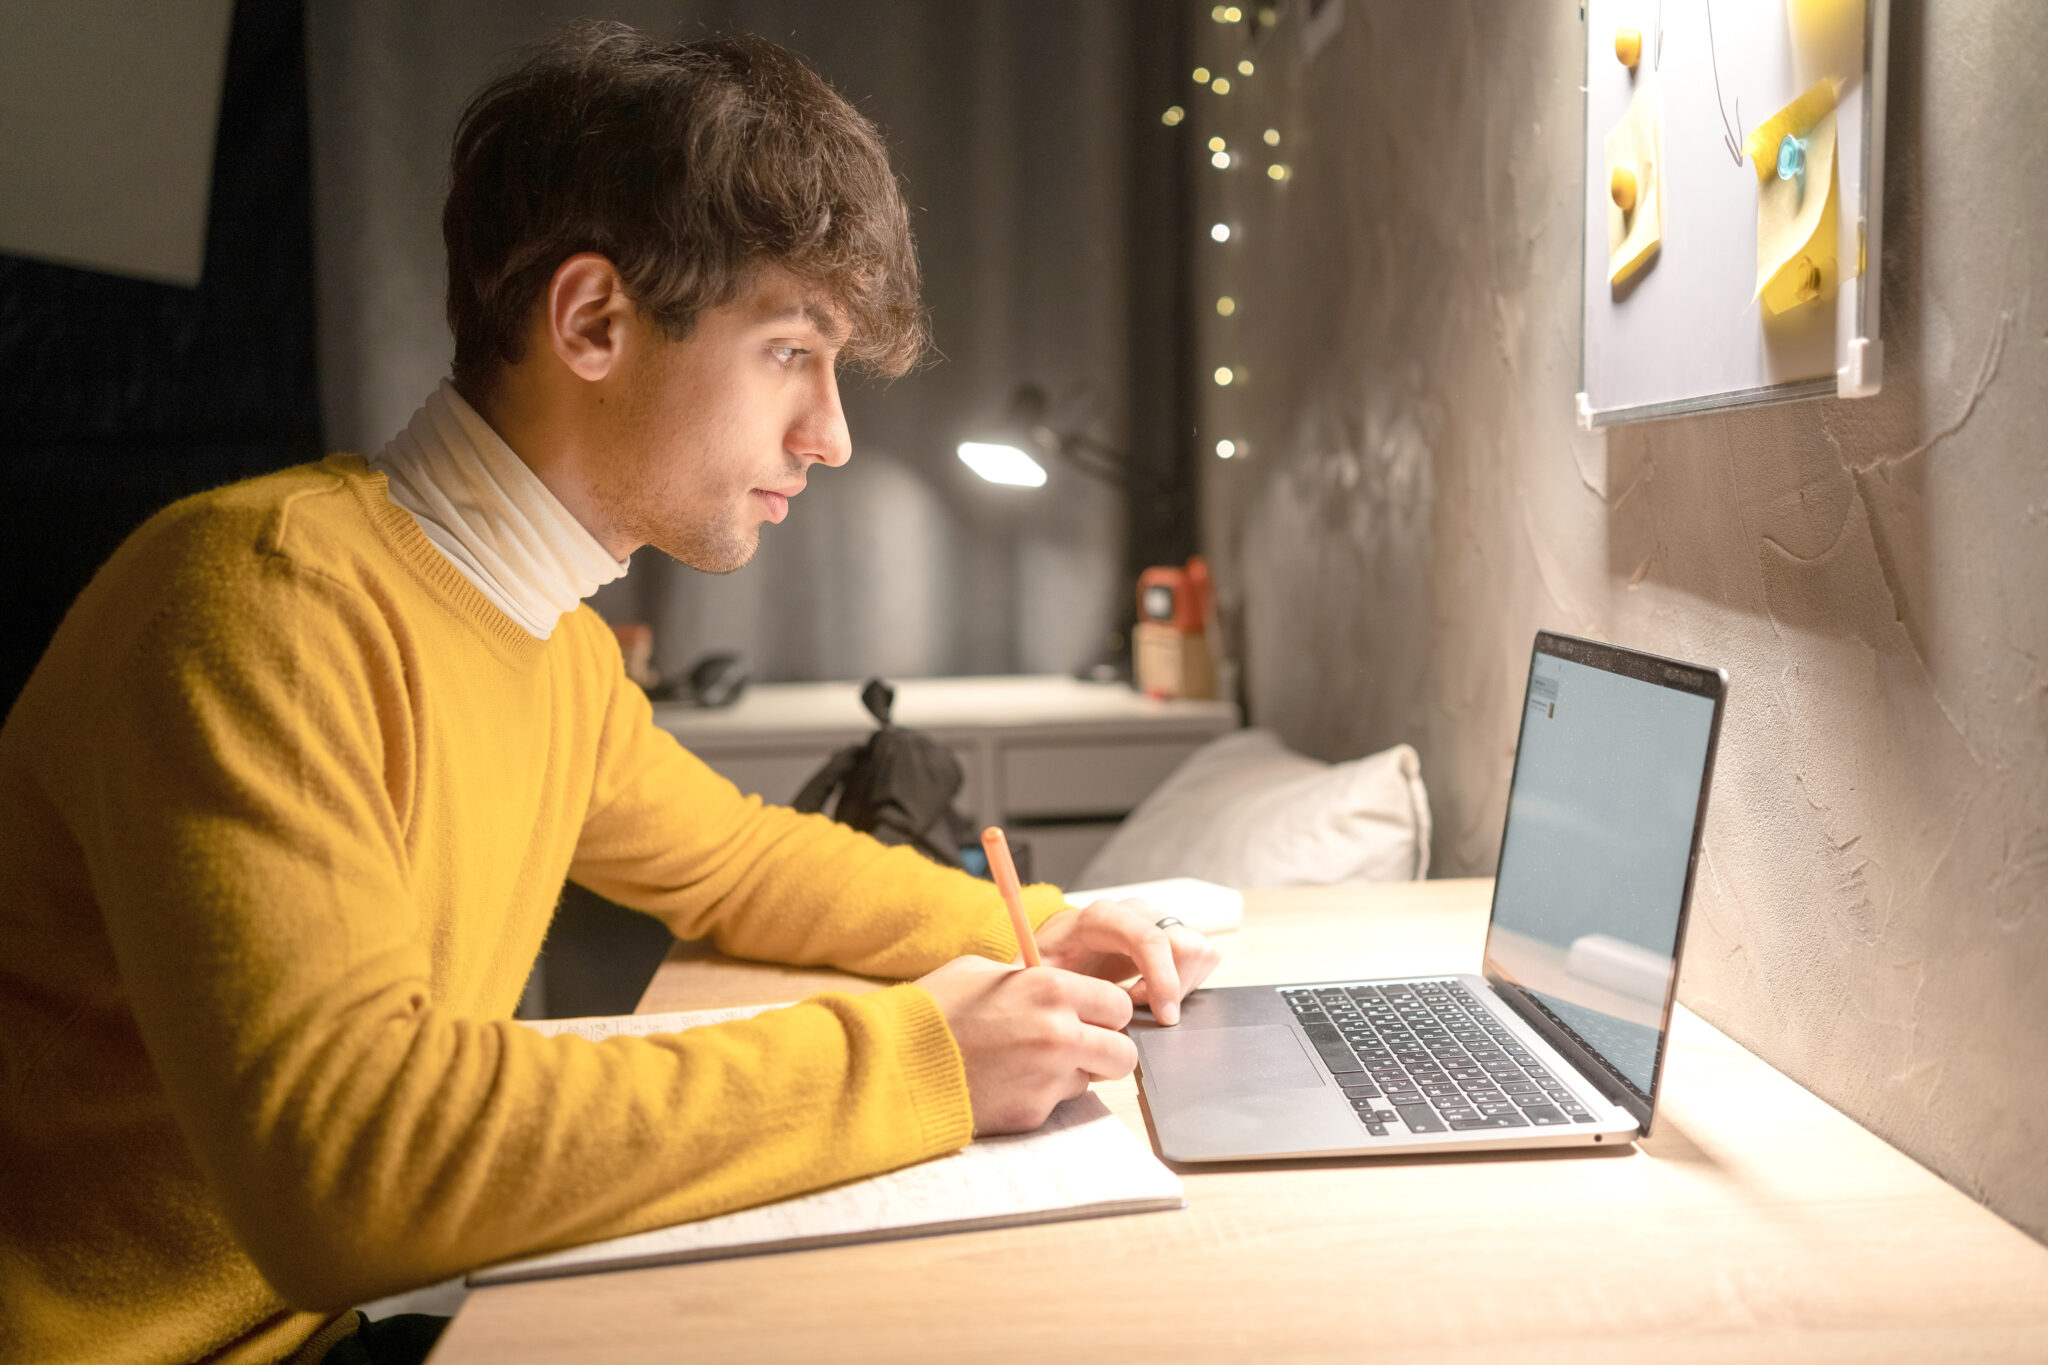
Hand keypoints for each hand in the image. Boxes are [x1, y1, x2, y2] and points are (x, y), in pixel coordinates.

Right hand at [916, 955, 1136, 1133]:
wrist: (896, 1064)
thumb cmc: (934, 1011)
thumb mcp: (983, 972)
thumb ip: (1032, 979)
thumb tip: (1056, 983)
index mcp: (1050, 990)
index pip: (1118, 1005)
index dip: (1105, 1010)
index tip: (1089, 1011)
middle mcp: (1059, 1035)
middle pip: (1123, 1051)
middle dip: (1106, 1047)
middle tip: (1079, 1042)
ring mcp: (1048, 1079)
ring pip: (1094, 1080)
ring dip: (1075, 1071)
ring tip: (1033, 1060)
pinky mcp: (1032, 1113)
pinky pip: (1059, 1102)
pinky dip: (1043, 1093)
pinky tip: (1011, 1080)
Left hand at [1033, 899, 1222, 1025]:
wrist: (1060, 947)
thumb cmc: (1050, 962)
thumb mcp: (1038, 974)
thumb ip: (1048, 983)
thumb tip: (1067, 1002)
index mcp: (1102, 918)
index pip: (1149, 939)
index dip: (1163, 979)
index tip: (1164, 1018)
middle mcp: (1135, 912)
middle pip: (1183, 945)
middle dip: (1172, 988)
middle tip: (1141, 1010)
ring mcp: (1156, 920)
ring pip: (1199, 952)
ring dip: (1180, 986)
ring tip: (1144, 1001)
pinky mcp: (1172, 934)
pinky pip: (1202, 958)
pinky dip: (1186, 983)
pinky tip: (1156, 995)